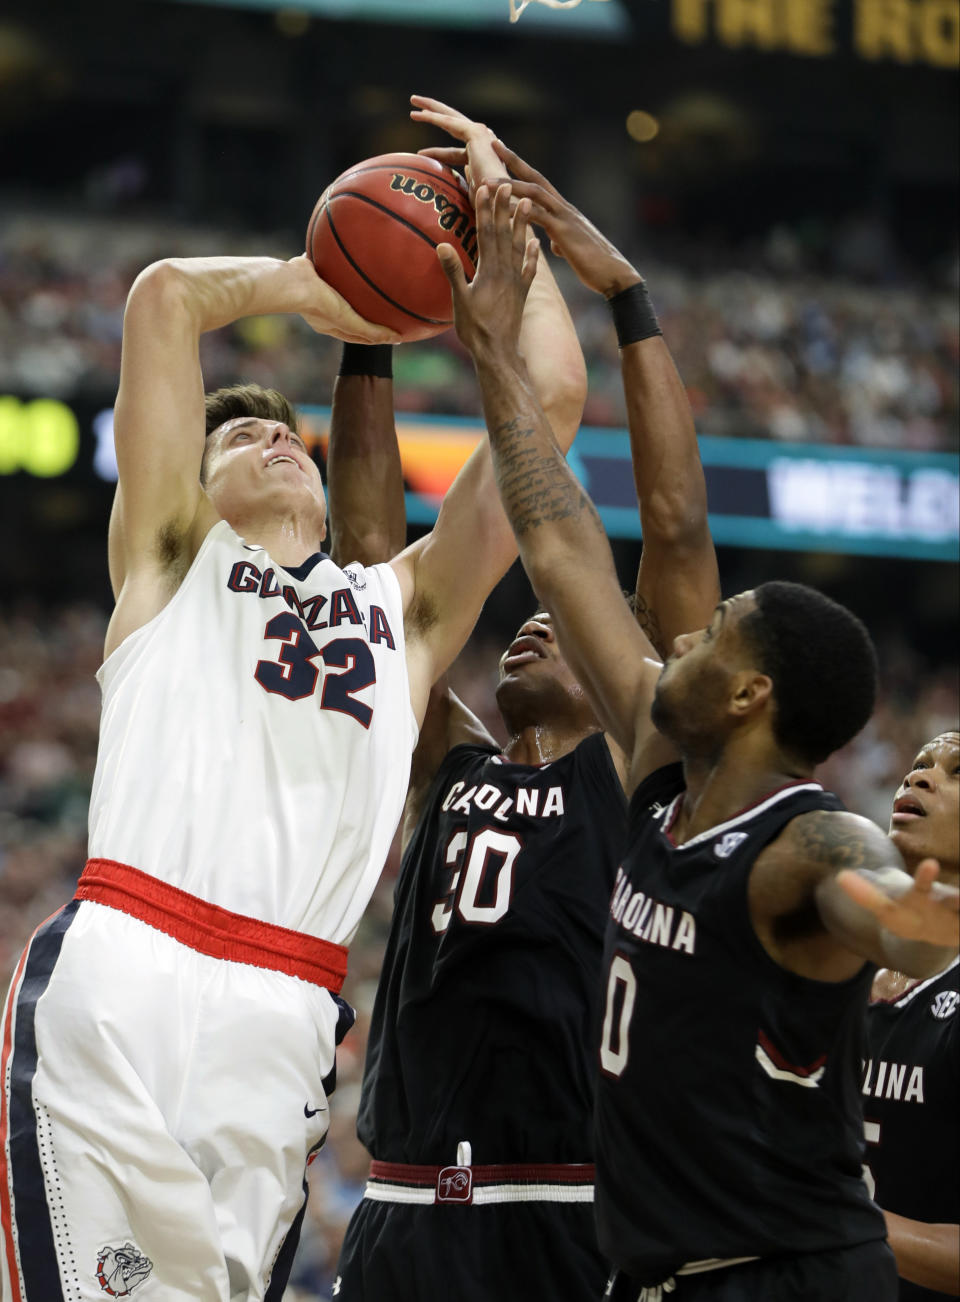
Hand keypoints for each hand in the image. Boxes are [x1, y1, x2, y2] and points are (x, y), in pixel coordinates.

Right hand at [288, 255, 398, 343]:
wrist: (295, 283)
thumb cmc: (321, 305)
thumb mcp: (350, 322)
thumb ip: (371, 331)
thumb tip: (397, 339)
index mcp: (329, 324)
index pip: (357, 333)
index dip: (374, 334)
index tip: (392, 331)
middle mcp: (323, 308)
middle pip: (350, 311)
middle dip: (366, 311)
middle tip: (384, 307)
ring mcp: (317, 288)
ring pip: (341, 288)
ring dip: (354, 286)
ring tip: (371, 278)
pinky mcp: (313, 268)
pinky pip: (332, 264)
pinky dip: (343, 262)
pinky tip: (356, 253)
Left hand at [411, 94, 509, 201]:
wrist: (502, 199)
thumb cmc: (490, 203)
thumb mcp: (474, 191)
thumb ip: (468, 180)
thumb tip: (464, 172)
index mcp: (482, 158)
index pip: (455, 152)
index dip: (438, 153)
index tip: (420, 154)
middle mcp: (483, 142)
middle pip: (453, 124)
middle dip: (436, 114)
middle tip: (416, 107)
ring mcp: (482, 136)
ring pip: (450, 117)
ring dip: (431, 108)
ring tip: (413, 100)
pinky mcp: (476, 133)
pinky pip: (449, 123)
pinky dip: (433, 117)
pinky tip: (417, 114)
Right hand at [437, 184, 538, 361]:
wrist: (499, 354)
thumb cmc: (475, 331)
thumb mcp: (460, 302)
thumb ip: (453, 272)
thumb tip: (442, 245)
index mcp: (489, 271)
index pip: (486, 232)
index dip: (485, 209)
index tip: (485, 186)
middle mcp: (505, 272)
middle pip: (504, 233)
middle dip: (504, 207)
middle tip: (506, 182)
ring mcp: (516, 282)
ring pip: (519, 246)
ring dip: (522, 224)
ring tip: (526, 202)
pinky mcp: (522, 294)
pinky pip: (529, 270)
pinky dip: (532, 255)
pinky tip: (535, 243)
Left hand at [491, 140, 639, 297]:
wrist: (615, 276)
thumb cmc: (595, 266)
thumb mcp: (573, 249)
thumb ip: (561, 241)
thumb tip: (556, 243)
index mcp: (563, 212)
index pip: (539, 184)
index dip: (521, 169)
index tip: (503, 155)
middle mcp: (564, 208)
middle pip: (535, 178)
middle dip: (514, 161)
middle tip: (492, 144)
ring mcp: (565, 218)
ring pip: (533, 194)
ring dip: (508, 186)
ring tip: (485, 181)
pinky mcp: (564, 232)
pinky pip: (538, 217)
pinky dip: (519, 212)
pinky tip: (501, 210)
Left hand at [837, 860, 959, 947]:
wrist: (931, 926)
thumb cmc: (908, 913)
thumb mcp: (885, 906)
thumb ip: (865, 894)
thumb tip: (839, 876)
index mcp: (923, 896)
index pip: (923, 886)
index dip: (925, 876)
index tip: (929, 864)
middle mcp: (945, 904)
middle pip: (954, 900)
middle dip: (959, 896)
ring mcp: (956, 917)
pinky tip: (945, 931)